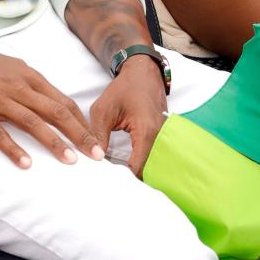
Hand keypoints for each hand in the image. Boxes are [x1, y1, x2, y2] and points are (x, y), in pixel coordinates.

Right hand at [0, 30, 104, 167]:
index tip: (96, 139)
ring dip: (54, 142)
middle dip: (79, 134)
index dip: (82, 122)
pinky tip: (26, 164)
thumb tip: (52, 102)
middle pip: (55, 112)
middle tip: (96, 154)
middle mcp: (17, 86)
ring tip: (71, 161)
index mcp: (27, 75)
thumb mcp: (9, 67)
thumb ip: (30, 84)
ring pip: (32, 122)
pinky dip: (13, 149)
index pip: (63, 101)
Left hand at [90, 57, 167, 177]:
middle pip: (149, 170)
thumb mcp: (103, 111)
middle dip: (132, 180)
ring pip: (153, 164)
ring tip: (120, 180)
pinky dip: (144, 164)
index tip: (109, 184)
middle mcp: (160, 136)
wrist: (143, 73)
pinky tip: (129, 168)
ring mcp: (165, 137)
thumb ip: (98, 137)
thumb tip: (94, 161)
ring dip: (139, 173)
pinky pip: (155, 156)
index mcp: (146, 130)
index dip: (124, 179)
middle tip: (114, 186)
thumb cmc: (123, 89)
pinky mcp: (164, 137)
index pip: (139, 167)